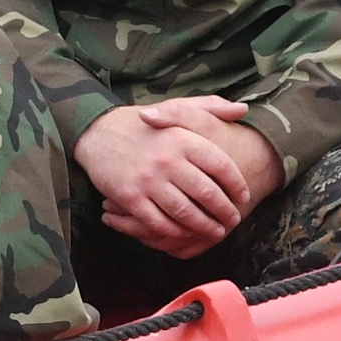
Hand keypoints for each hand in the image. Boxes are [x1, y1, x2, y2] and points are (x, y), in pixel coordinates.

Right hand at [75, 103, 282, 255]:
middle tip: (234, 220)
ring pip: (185, 212)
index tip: (243, 196)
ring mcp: (148, 181)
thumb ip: (211, 107)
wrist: (97, 132)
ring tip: (216, 232)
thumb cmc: (143, 122)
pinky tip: (184, 234)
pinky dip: (174, 232)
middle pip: (207, 193)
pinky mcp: (130, 197)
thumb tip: (243, 110)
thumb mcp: (176, 107)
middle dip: (224, 211)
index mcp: (182, 138)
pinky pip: (158, 222)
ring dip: (204, 227)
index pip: (221, 166)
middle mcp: (167, 160)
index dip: (236, 184)